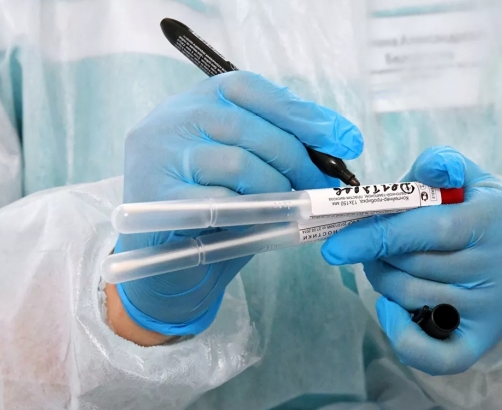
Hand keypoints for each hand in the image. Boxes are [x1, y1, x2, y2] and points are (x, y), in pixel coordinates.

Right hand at [113, 71, 362, 336]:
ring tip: (295, 207)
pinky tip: (270, 223)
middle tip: (323, 185)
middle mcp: (170, 121)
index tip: (344, 139)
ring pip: (239, 163)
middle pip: (248, 126)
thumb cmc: (215, 213)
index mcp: (194, 102)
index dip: (301, 112)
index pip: (249, 88)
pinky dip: (255, 215)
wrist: (167, 269)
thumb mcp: (245, 167)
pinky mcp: (157, 201)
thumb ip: (275, 145)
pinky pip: (222, 204)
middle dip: (298, 158)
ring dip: (278, 189)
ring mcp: (158, 159)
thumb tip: (337, 142)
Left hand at [321, 146, 501, 374]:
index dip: (375, 238)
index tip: (335, 247)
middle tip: (367, 245)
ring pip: (414, 299)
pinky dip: (402, 336)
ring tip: (385, 266)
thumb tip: (423, 172)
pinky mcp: (488, 337)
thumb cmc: (482, 207)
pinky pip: (439, 356)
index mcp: (495, 219)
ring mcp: (497, 307)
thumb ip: (441, 164)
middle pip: (413, 267)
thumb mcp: (470, 176)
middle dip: (377, 256)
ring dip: (385, 282)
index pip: (427, 231)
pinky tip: (391, 309)